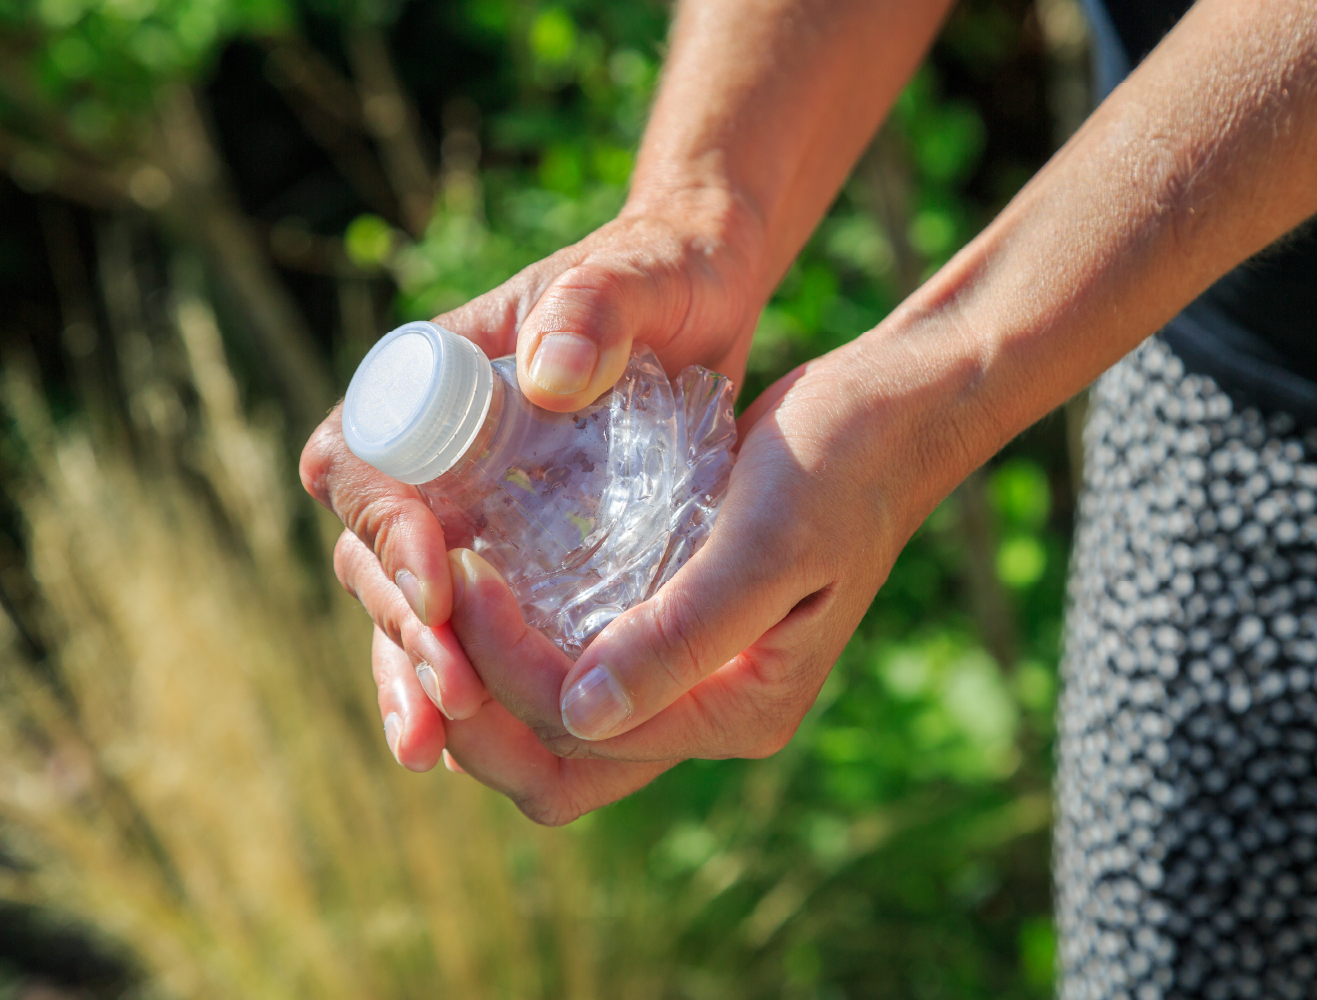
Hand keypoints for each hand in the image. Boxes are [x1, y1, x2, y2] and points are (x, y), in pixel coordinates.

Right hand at [299, 203, 767, 764]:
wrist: (702, 296)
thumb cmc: (659, 274)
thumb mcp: (633, 278)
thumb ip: (593, 307)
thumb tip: (547, 375)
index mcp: (427, 380)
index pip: (367, 462)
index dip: (385, 529)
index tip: (438, 582)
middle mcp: (431, 452)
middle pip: (375, 554)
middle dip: (404, 628)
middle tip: (453, 693)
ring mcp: (468, 507)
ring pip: (409, 606)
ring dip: (415, 676)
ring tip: (433, 747)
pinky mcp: (515, 552)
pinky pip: (468, 626)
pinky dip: (460, 683)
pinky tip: (467, 744)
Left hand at [334, 330, 974, 821]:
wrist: (883, 419)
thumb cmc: (837, 468)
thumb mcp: (768, 543)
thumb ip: (684, 634)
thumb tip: (582, 715)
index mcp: (740, 709)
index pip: (584, 734)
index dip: (508, 671)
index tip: (470, 573)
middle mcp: (706, 710)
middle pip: (558, 764)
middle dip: (478, 710)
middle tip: (433, 609)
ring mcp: (685, 675)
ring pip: (555, 727)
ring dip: (488, 682)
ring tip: (444, 597)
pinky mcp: (668, 629)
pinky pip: (572, 666)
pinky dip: (519, 643)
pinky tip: (486, 579)